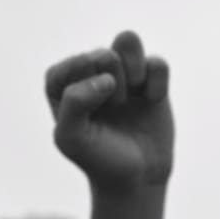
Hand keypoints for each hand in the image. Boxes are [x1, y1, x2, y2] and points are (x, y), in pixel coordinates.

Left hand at [46, 31, 173, 190]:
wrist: (136, 178)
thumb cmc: (98, 158)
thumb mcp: (71, 138)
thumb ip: (74, 103)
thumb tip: (107, 79)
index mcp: (62, 83)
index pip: (71, 66)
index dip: (86, 91)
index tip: (91, 115)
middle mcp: (91, 72)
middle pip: (102, 53)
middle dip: (111, 83)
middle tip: (114, 108)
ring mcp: (122, 74)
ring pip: (128, 39)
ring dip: (133, 66)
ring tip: (133, 92)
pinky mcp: (150, 81)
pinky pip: (158, 63)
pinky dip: (157, 83)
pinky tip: (152, 101)